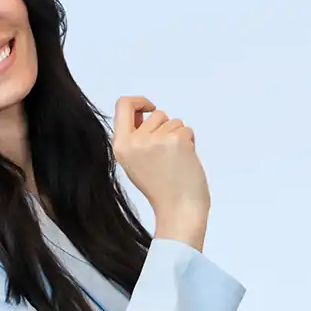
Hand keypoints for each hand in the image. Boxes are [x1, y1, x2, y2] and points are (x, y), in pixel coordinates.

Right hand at [111, 95, 208, 249]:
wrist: (178, 210)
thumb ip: (135, 137)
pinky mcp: (177, 140)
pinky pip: (187, 129)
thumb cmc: (161, 188)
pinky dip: (190, 142)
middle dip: (166, 128)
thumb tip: (144, 112)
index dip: (139, 101)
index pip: (123, 104)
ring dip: (178, 136)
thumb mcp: (135, 162)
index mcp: (120, 146)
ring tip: (175, 160)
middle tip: (166, 155)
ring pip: (173, 121)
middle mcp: (135, 141)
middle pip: (155, 114)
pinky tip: (184, 161)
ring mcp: (156, 140)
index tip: (150, 107)